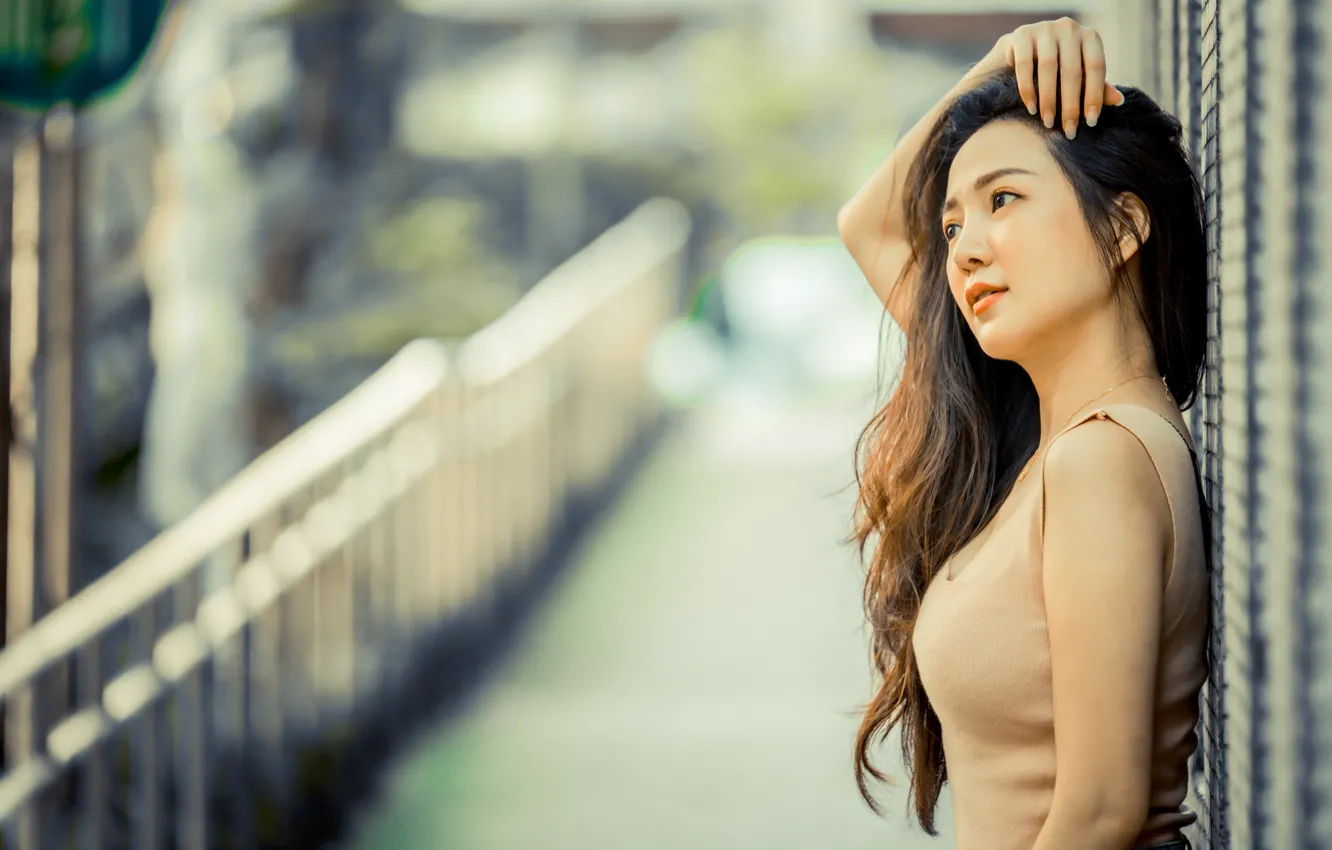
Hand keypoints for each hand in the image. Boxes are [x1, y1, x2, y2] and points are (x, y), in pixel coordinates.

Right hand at [980, 18, 1124, 139]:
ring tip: (1048, 122)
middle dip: (1071, 104)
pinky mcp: (1022, 34)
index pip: (1096, 67)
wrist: (1018, 51)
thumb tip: (1119, 100)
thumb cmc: (1055, 67)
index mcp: (1089, 37)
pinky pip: (1025, 65)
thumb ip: (1096, 86)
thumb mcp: (1078, 76)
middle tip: (1069, 131)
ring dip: (1049, 99)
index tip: (1091, 122)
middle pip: (1072, 70)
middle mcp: (1069, 28)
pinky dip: (1028, 90)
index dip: (1094, 95)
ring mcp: (1045, 28)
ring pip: (1048, 67)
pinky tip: (1031, 109)